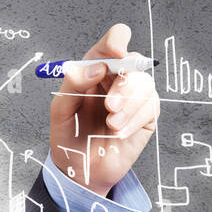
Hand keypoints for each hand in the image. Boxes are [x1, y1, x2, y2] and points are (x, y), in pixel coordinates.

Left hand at [48, 23, 158, 195]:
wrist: (80, 171)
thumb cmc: (69, 136)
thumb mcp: (61, 110)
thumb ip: (73, 84)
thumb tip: (97, 67)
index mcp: (96, 69)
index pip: (114, 41)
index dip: (118, 40)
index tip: (115, 55)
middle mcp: (117, 78)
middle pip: (134, 61)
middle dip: (122, 84)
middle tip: (109, 106)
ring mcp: (134, 96)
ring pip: (145, 84)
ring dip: (128, 105)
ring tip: (111, 125)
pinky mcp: (146, 115)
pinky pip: (150, 107)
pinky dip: (133, 121)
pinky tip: (118, 134)